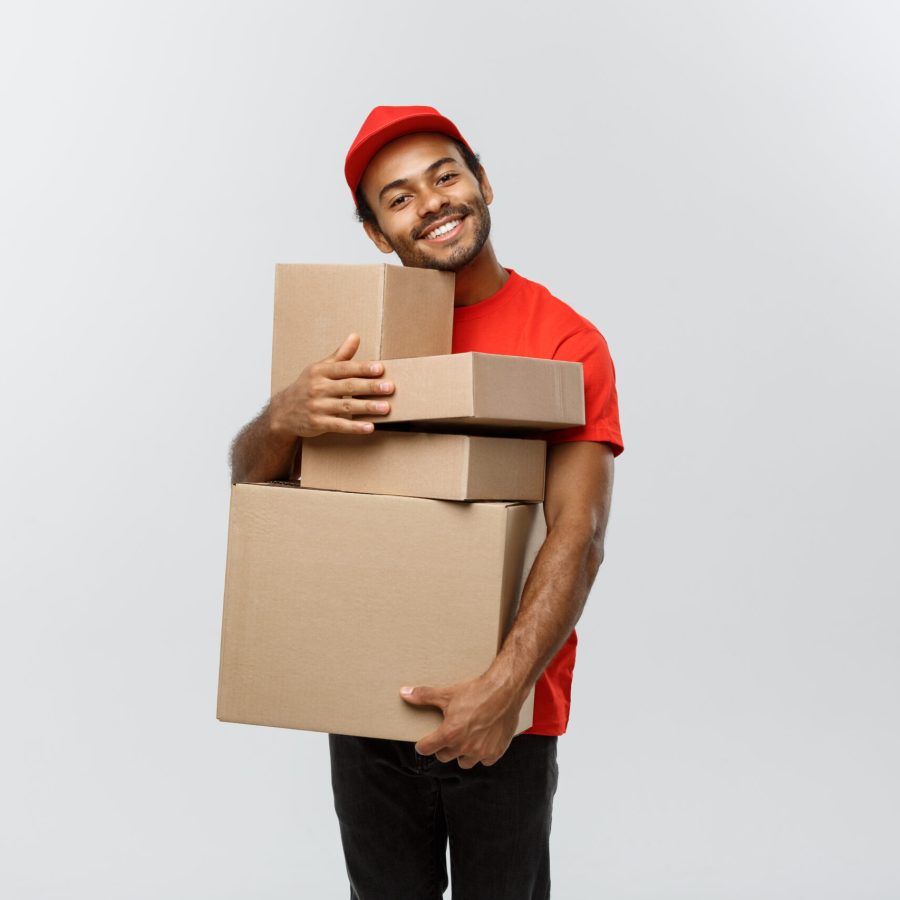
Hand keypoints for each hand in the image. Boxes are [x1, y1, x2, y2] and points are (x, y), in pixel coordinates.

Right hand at [269, 333, 393, 438]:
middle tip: (389, 387)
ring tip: (386, 408)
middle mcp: (318, 388)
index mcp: (320, 371)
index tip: (380, 368)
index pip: (344, 368)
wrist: (283, 412)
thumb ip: (340, 355)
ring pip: (346, 406)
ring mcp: (317, 406)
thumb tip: (355, 336)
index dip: (362, 368)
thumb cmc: (307, 387)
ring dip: (367, 407)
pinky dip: (355, 427)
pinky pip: (339, 425)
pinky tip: (370, 427)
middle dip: (370, 387)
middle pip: (348, 386)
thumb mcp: (320, 368)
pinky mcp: (317, 423)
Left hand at [400, 675, 527, 768]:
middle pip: (444, 756)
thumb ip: (424, 696)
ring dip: (461, 753)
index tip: (424, 742)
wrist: (505, 690)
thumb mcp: (447, 693)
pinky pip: (484, 761)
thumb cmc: (477, 691)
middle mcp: (464, 747)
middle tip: (447, 735)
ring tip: (464, 739)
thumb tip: (405, 693)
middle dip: (443, 747)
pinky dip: (482, 754)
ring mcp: (481, 751)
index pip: (426, 749)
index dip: (423, 744)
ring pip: (464, 762)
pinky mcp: (496, 752)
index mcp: (450, 734)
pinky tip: (482, 740)